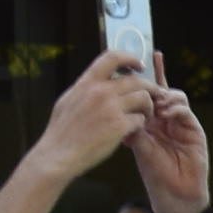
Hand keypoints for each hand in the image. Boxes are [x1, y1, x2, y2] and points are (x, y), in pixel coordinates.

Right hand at [30, 50, 158, 190]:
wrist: (58, 155)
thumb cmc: (61, 131)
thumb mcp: (68, 100)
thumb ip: (85, 88)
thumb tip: (96, 80)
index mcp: (87, 82)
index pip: (113, 56)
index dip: (130, 58)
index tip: (139, 66)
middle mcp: (101, 91)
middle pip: (136, 80)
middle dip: (149, 86)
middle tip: (154, 94)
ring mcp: (111, 108)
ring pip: (143, 98)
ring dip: (148, 106)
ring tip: (145, 114)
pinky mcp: (119, 127)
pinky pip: (140, 119)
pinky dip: (140, 124)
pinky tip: (134, 129)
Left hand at [130, 82, 209, 212]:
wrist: (176, 194)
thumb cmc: (155, 175)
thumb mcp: (140, 149)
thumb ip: (135, 128)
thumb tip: (124, 109)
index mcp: (149, 123)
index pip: (145, 96)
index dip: (143, 79)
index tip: (136, 63)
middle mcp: (164, 120)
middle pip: (162, 91)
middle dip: (156, 81)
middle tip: (147, 85)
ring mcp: (180, 123)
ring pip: (175, 96)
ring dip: (165, 97)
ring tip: (157, 106)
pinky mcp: (193, 128)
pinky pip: (185, 110)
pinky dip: (175, 107)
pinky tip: (166, 114)